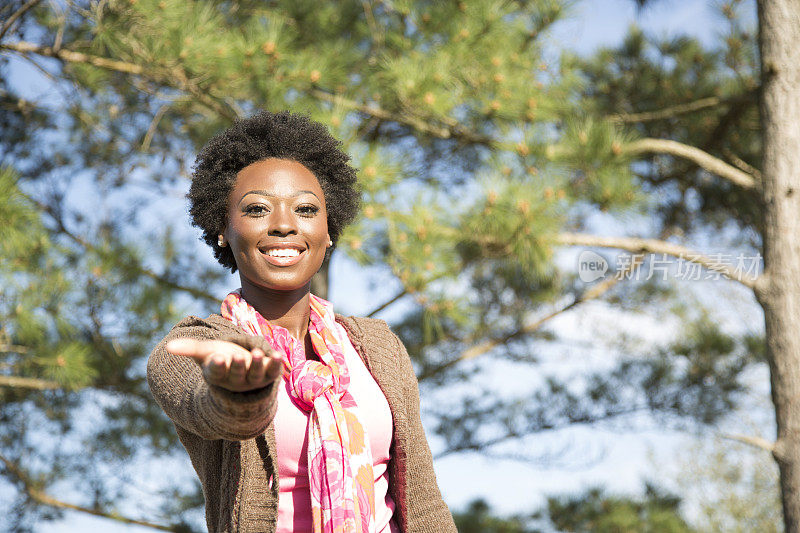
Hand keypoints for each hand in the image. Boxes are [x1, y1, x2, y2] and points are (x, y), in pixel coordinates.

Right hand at [166, 338, 282, 391]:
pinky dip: (275, 364)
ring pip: (256, 374)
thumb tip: (168, 346)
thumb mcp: (205, 352)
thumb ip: (189, 349)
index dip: (217, 366)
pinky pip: (273, 371)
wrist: (242, 369)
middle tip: (238, 357)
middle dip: (238, 366)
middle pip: (237, 374)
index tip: (217, 358)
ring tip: (258, 353)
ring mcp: (254, 378)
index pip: (217, 372)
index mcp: (219, 374)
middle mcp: (237, 379)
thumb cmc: (221, 358)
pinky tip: (277, 354)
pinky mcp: (268, 374)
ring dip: (257, 364)